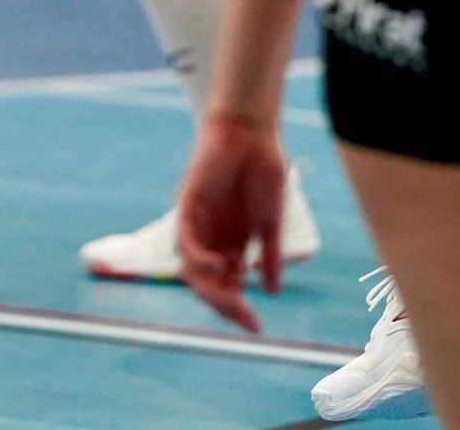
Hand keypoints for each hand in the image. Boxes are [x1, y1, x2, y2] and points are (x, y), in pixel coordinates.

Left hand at [178, 114, 286, 331]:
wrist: (253, 131)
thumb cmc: (263, 170)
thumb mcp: (270, 221)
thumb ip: (268, 255)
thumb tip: (274, 291)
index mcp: (231, 245)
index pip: (228, 287)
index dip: (239, 310)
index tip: (258, 329)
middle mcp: (211, 241)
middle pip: (208, 286)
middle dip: (225, 307)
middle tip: (246, 318)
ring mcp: (198, 226)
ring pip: (193, 272)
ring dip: (210, 290)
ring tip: (232, 300)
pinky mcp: (187, 207)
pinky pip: (185, 243)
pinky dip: (198, 259)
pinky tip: (218, 266)